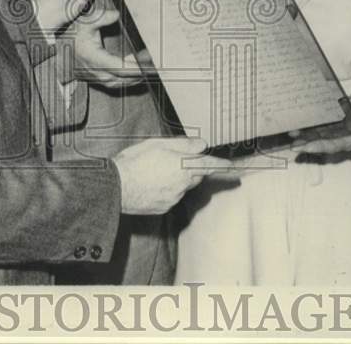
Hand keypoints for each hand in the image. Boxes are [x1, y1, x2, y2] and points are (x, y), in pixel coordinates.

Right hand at [58, 4, 143, 87]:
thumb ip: (101, 17)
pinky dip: (128, 81)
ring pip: (121, 83)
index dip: (135, 67)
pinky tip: (137, 75)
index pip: (119, 67)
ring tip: (149, 70)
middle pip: (123, 78)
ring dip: (136, 78)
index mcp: (93, 58)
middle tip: (155, 65)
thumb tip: (115, 15)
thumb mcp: (86, 21)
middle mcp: (95, 71)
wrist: (61, 45)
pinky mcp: (97, 79)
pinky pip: (116, 84)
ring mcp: (96, 77)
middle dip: (141, 72)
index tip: (148, 62)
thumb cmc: (74, 32)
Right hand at [114, 138, 234, 214]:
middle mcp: (183, 184)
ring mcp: (174, 198)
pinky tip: (150, 184)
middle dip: (190, 168)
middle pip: (195, 175)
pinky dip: (165, 190)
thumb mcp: (158, 144)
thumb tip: (202, 145)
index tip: (234, 167)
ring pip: (183, 186)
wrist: (116, 187)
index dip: (222, 165)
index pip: (209, 165)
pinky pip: (171, 196)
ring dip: (176, 179)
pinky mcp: (164, 207)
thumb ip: (183, 145)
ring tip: (154, 172)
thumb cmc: (135, 162)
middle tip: (171, 160)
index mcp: (183, 166)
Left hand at [294, 98, 350, 158]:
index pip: (329, 146)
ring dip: (301, 137)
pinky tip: (293, 126)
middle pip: (316, 143)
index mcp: (343, 143)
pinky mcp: (323, 125)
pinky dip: (302, 127)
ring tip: (290, 134)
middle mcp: (332, 139)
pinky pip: (311, 127)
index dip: (318, 147)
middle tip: (293, 147)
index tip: (307, 148)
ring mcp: (326, 133)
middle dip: (305, 145)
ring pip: (311, 136)